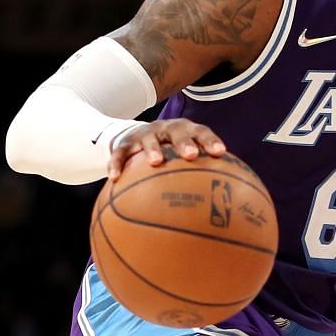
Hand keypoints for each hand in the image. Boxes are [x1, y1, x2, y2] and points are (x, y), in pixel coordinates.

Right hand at [108, 118, 227, 178]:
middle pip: (177, 131)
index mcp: (185, 131)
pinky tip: (114, 177)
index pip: (200, 132)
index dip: (210, 141)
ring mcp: (145, 134)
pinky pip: (120, 153)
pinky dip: (116, 164)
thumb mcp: (182, 159)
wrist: (135, 137)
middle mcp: (166, 129)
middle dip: (184, 141)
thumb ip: (199, 175)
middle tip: (190, 154)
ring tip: (156, 162)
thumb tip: (220, 207)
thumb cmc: (168, 154)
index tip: (220, 152)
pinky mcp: (125, 142)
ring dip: (153, 148)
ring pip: (149, 138)